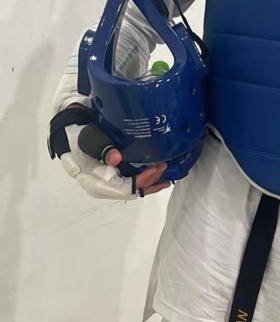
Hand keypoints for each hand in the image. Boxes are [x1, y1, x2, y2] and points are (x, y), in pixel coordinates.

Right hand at [49, 107, 169, 198]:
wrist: (70, 130)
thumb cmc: (79, 135)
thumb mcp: (89, 139)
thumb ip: (102, 148)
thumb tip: (115, 159)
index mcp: (94, 181)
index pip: (123, 189)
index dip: (141, 181)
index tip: (156, 168)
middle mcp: (102, 185)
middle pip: (131, 191)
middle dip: (150, 181)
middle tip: (166, 168)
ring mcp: (107, 181)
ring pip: (133, 188)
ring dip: (150, 181)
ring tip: (167, 174)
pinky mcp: (112, 174)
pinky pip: (131, 181)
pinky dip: (144, 177)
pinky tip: (156, 171)